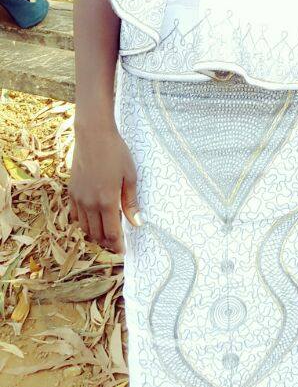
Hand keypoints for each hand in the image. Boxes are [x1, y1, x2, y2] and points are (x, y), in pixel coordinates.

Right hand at [69, 122, 140, 252]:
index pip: (112, 233)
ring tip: (105, 234)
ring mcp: (79, 198)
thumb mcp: (130, 176)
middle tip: (116, 244)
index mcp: (107, 201)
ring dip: (95, 235)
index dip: (117, 245)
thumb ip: (131, 202)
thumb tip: (138, 223)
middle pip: (97, 234)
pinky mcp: (71, 192)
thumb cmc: (116, 153)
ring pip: (85, 228)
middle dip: (107, 243)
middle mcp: (90, 204)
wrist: (93, 135)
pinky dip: (83, 223)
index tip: (122, 251)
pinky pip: (75, 216)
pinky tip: (91, 220)